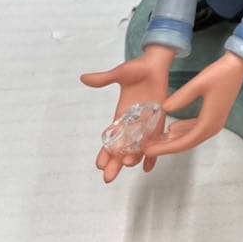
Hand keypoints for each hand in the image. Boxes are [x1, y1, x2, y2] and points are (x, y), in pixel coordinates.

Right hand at [80, 45, 173, 182]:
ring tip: (127, 164)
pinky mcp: (159, 120)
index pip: (111, 139)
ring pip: (138, 147)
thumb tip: (82, 78)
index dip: (105, 152)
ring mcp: (146, 123)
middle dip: (115, 163)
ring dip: (133, 157)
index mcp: (120, 115)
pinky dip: (153, 154)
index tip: (99, 165)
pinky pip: (156, 140)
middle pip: (122, 148)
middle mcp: (132, 123)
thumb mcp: (119, 74)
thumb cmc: (137, 68)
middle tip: (108, 177)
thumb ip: (103, 79)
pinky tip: (148, 167)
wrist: (156, 63)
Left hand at [144, 52, 242, 157]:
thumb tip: (164, 109)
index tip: (148, 150)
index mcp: (209, 123)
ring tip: (156, 140)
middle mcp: (212, 127)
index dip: (165, 148)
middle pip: (187, 143)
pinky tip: (172, 128)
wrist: (237, 66)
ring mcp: (215, 123)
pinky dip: (183, 131)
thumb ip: (181, 97)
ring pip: (191, 137)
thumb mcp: (198, 83)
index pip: (184, 142)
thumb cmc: (220, 74)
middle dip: (167, 146)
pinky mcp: (214, 116)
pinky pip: (196, 129)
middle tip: (147, 147)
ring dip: (174, 140)